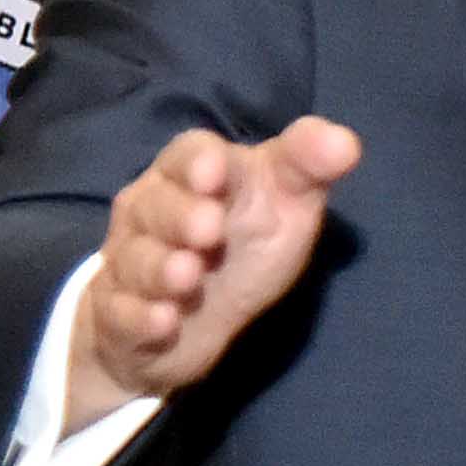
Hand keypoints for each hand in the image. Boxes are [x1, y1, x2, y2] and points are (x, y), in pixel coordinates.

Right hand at [66, 118, 360, 420]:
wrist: (184, 320)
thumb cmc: (243, 245)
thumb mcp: (284, 204)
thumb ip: (308, 168)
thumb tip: (346, 143)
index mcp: (190, 176)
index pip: (187, 153)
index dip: (197, 162)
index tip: (216, 173)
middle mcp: (151, 212)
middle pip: (154, 205)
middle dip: (179, 216)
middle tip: (209, 231)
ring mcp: (130, 264)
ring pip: (134, 260)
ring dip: (160, 269)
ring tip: (189, 278)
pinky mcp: (120, 316)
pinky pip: (121, 314)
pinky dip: (141, 318)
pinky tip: (164, 321)